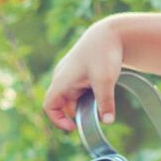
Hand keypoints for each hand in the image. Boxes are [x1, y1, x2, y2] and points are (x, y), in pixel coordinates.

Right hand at [43, 18, 124, 132]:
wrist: (110, 32)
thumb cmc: (103, 53)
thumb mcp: (105, 80)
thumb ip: (105, 103)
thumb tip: (108, 122)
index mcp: (61, 80)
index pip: (49, 106)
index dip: (58, 120)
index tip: (73, 127)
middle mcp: (62, 77)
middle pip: (63, 104)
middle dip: (78, 112)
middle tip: (96, 114)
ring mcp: (70, 74)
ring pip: (73, 97)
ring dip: (85, 102)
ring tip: (102, 98)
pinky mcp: (79, 71)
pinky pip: (79, 89)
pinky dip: (89, 94)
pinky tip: (103, 90)